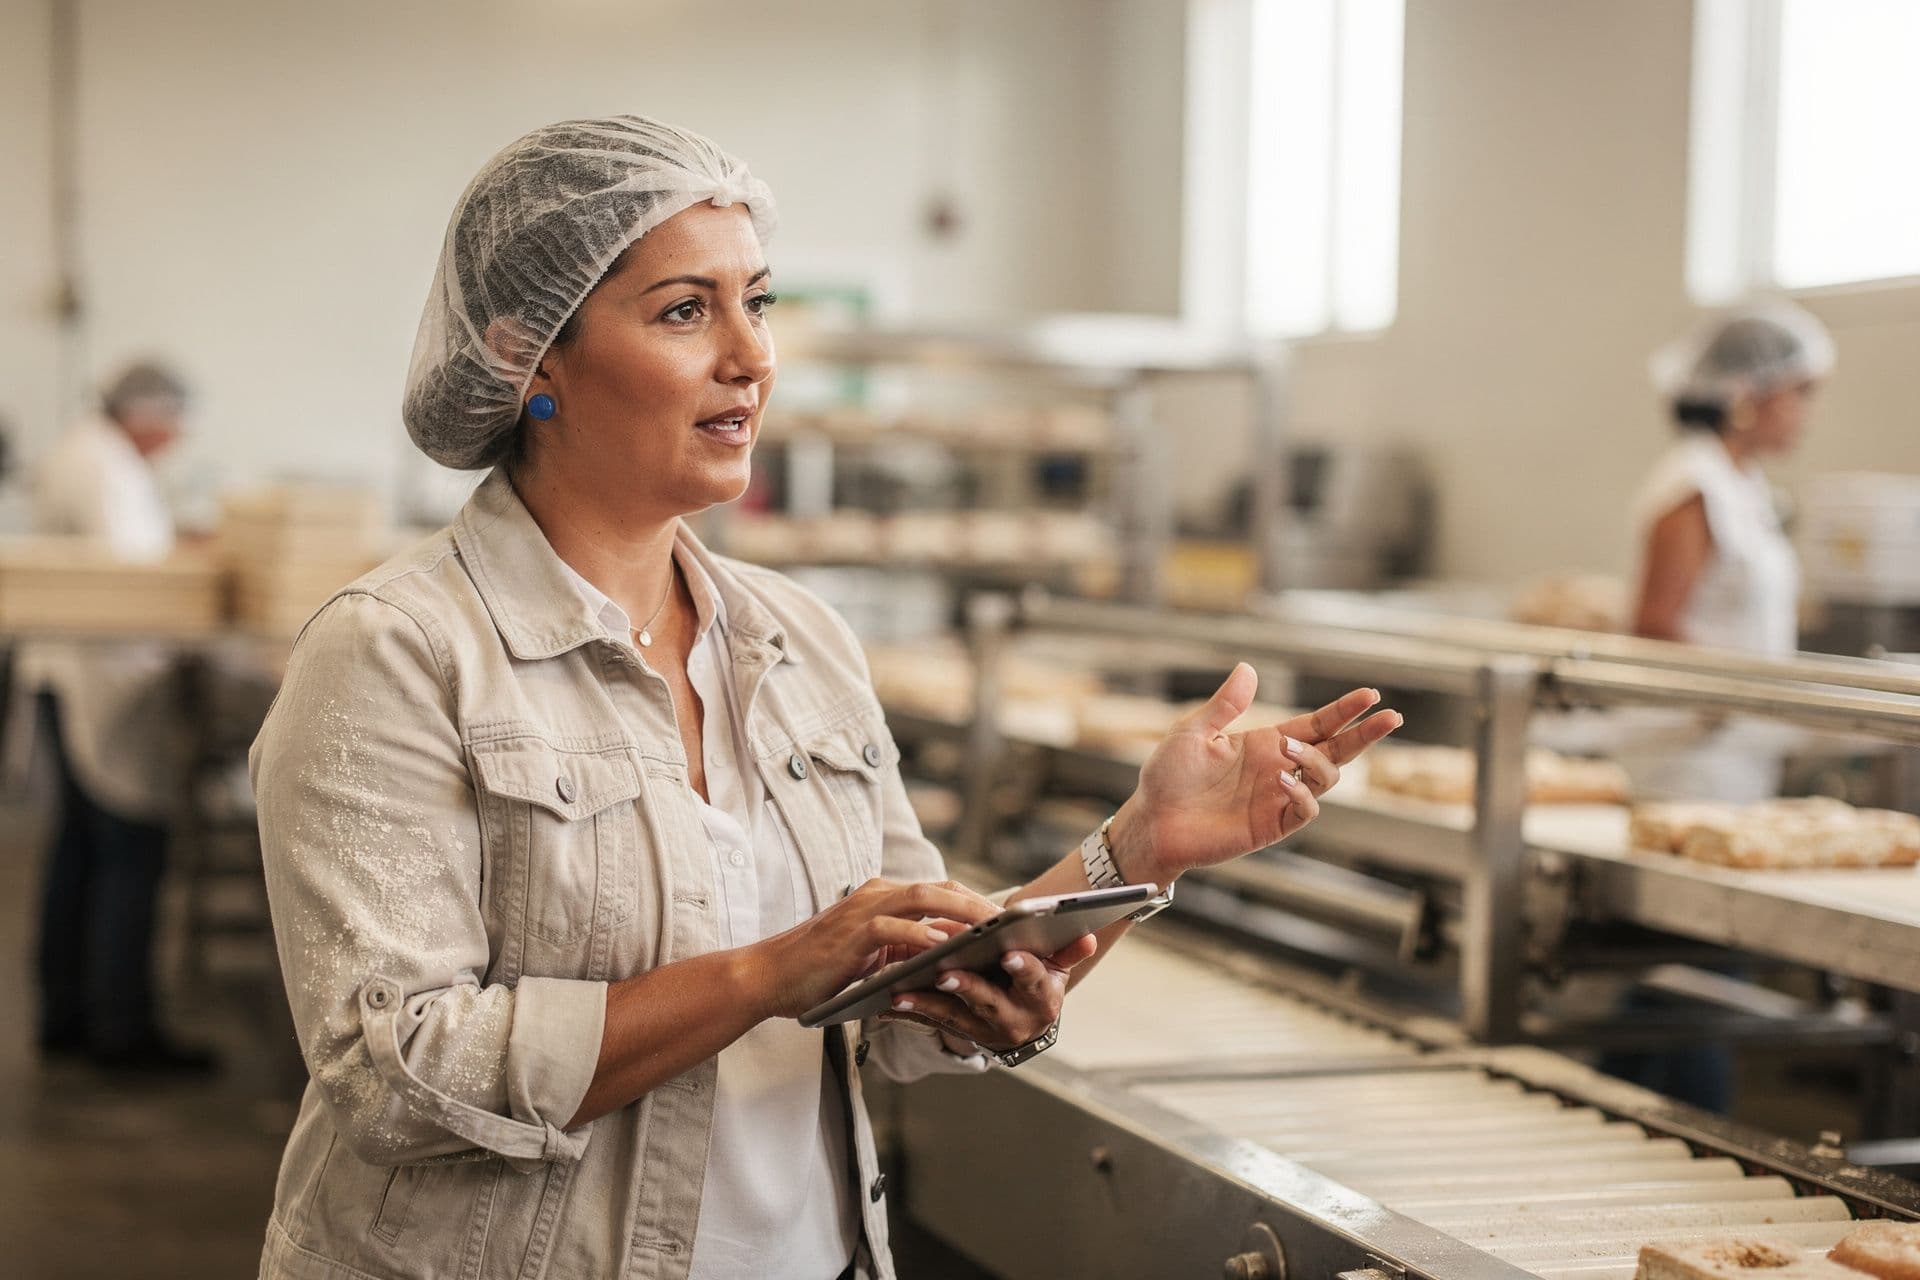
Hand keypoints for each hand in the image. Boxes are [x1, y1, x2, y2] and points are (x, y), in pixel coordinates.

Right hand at [748, 878, 997, 1019]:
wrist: (770, 977)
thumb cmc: (820, 972)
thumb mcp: (873, 960)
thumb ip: (906, 954)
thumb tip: (949, 964)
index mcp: (883, 898)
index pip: (940, 891)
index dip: (975, 902)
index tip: (1008, 921)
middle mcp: (876, 894)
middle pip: (940, 887)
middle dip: (979, 903)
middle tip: (1013, 923)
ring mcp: (863, 909)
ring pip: (923, 897)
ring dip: (961, 912)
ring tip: (992, 929)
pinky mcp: (851, 932)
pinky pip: (893, 927)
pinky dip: (922, 936)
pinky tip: (945, 948)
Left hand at [878, 933, 1098, 1051]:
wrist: (1021, 1020)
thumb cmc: (1036, 981)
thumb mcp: (1056, 968)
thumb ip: (1068, 951)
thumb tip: (1088, 935)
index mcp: (1042, 999)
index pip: (1035, 981)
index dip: (1023, 968)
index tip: (1009, 954)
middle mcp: (1014, 1021)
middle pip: (989, 1002)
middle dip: (967, 986)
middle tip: (946, 972)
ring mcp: (983, 1032)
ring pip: (953, 1017)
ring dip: (926, 1002)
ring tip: (902, 989)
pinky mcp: (957, 1034)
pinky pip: (930, 1023)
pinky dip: (909, 1010)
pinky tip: (886, 1000)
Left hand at [1111, 665, 1401, 884]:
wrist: (1153, 822)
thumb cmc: (1168, 777)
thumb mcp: (1192, 732)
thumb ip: (1224, 705)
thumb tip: (1248, 667)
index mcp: (1265, 743)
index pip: (1317, 724)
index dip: (1344, 711)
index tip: (1371, 695)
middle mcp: (1280, 768)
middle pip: (1336, 750)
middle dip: (1365, 735)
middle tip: (1391, 718)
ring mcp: (1278, 797)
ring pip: (1326, 778)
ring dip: (1319, 761)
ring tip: (1290, 750)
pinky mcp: (1271, 825)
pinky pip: (1304, 809)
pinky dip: (1303, 792)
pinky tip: (1283, 779)